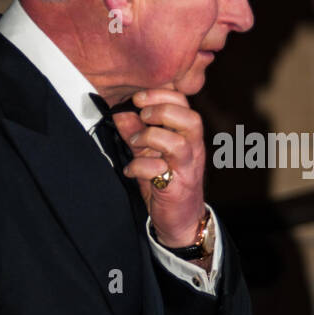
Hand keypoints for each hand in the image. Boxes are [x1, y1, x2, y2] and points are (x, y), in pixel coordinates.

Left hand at [113, 84, 205, 245]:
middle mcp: (193, 149)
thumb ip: (136, 132)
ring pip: (178, 144)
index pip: (184, 104)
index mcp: (187, 135)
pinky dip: (140, 166)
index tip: (138, 98)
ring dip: (151, 137)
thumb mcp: (149, 152)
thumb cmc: (168, 181)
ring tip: (134, 142)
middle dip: (161, 111)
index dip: (161, 95)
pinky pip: (159, 171)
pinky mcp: (177, 188)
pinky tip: (131, 170)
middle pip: (190, 119)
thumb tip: (120, 112)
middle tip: (142, 115)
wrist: (182, 220)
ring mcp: (187, 169)